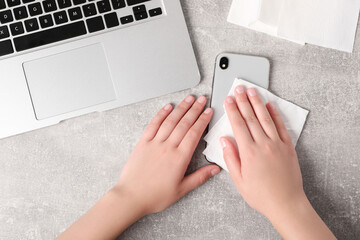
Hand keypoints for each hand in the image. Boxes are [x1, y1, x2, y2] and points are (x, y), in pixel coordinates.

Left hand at [116, 95, 219, 214]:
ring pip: (170, 121)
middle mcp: (168, 147)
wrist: (131, 197)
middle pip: (184, 123)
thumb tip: (215, 169)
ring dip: (181, 108)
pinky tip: (168, 107)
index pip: (195, 133)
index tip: (209, 112)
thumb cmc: (154, 195)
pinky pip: (153, 125)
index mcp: (179, 158)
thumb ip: (200, 177)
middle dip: (195, 110)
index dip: (203, 120)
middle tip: (202, 100)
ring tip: (189, 99)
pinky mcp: (143, 143)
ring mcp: (154, 143)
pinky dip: (161, 114)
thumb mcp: (181, 190)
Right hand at [221, 86, 335, 239]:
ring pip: (265, 118)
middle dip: (243, 101)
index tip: (228, 100)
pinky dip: (275, 115)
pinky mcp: (288, 147)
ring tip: (252, 91)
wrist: (286, 203)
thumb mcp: (239, 180)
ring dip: (257, 103)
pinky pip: (281, 127)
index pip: (238, 125)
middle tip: (238, 89)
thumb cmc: (261, 195)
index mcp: (249, 152)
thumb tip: (224, 140)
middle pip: (251, 117)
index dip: (232, 110)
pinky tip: (270, 106)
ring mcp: (277, 144)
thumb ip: (231, 158)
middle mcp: (263, 144)